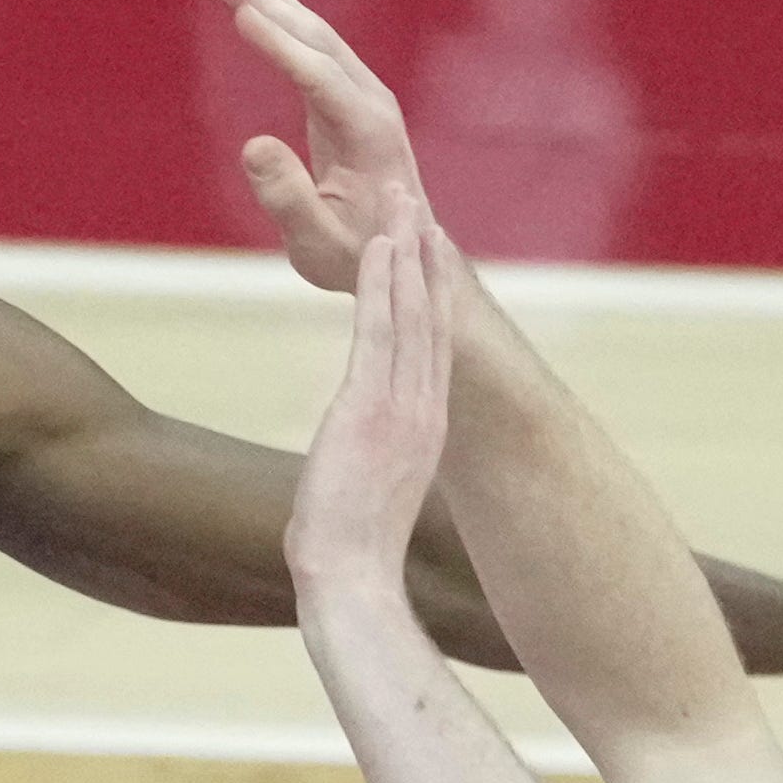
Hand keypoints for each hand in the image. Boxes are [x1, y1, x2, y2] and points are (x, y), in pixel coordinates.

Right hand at [222, 0, 439, 293]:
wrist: (408, 251)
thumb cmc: (360, 254)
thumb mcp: (317, 245)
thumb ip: (287, 198)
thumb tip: (252, 144)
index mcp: (367, 132)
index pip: (316, 75)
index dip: (278, 43)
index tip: (241, 11)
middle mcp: (370, 102)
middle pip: (317, 39)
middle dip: (271, 2)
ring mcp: (362, 95)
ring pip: (316, 33)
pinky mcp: (348, 97)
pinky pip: (313, 47)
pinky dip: (282, 18)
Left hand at [284, 227, 457, 615]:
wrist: (350, 580)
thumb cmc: (350, 552)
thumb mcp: (366, 494)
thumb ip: (368, 466)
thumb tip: (352, 466)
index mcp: (424, 430)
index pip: (432, 349)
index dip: (432, 296)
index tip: (428, 254)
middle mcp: (423, 410)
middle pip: (430, 318)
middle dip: (426, 259)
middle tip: (420, 206)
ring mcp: (403, 406)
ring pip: (411, 312)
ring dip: (406, 253)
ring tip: (402, 201)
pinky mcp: (371, 406)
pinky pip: (380, 330)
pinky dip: (381, 284)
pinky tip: (379, 245)